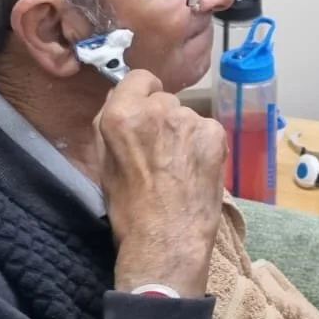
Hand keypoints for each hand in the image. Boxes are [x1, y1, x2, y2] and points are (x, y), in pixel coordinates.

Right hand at [95, 70, 228, 298]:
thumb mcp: (104, 163)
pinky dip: (203, 145)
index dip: (141, 94)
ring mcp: (189, 120)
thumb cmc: (129, 209)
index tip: (144, 111)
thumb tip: (121, 100)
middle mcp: (157, 109)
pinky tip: (196, 170)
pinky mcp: (215, 134)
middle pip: (164, 98)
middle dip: (162, 117)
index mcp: (122, 114)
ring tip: (178, 167)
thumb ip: (112, 125)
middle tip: (159, 151)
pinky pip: (207, 129)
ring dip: (183, 133)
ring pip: (187, 115)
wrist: (167, 240)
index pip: (138, 78)